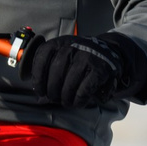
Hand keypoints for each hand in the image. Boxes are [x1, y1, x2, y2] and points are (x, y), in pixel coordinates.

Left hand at [21, 33, 139, 108]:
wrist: (108, 53)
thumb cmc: (79, 60)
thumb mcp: (62, 57)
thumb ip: (49, 72)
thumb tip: (38, 97)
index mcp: (58, 43)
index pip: (41, 60)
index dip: (38, 79)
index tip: (40, 91)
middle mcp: (72, 46)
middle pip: (55, 74)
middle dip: (52, 91)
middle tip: (55, 99)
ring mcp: (87, 56)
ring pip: (69, 83)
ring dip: (66, 98)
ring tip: (67, 102)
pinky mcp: (100, 68)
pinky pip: (84, 89)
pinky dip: (79, 99)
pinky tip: (78, 102)